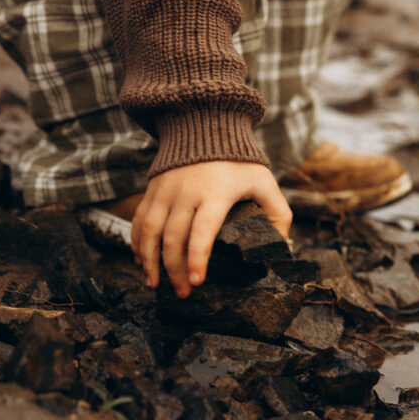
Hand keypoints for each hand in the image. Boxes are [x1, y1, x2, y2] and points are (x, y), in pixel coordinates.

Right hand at [130, 161, 292, 297]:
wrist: (206, 126)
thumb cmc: (239, 161)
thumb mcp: (264, 182)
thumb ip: (279, 213)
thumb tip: (281, 246)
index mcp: (215, 194)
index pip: (202, 230)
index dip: (197, 258)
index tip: (198, 282)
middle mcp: (186, 193)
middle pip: (173, 238)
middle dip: (175, 270)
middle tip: (183, 293)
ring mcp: (166, 191)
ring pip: (150, 231)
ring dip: (150, 261)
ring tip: (155, 284)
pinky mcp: (153, 190)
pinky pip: (139, 220)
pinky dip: (137, 243)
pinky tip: (141, 261)